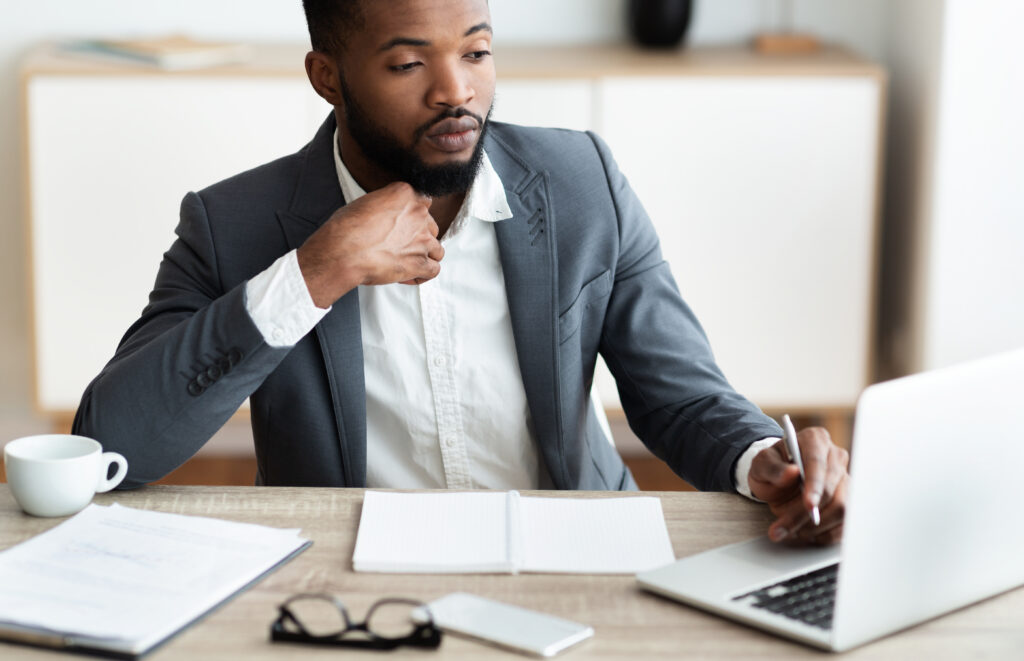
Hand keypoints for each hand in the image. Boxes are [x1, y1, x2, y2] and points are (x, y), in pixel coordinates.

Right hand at [296, 182, 444, 307]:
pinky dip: (423, 274)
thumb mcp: (365, 203)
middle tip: (401, 245)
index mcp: (405, 194)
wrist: (343, 253)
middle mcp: (418, 214)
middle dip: (419, 236)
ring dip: (424, 255)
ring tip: (406, 261)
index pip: (424, 201)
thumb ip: (386, 205)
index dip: (415, 215)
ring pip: (437, 249)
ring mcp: (422, 239)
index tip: (406, 224)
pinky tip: (409, 275)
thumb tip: (387, 213)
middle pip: (431, 226)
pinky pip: (434, 270)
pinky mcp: (420, 263)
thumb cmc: (346, 229)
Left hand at [748, 426, 849, 545]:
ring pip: (841, 508)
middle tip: (782, 528)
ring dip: (814, 526)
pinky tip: (805, 532)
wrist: (778, 478)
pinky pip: (844, 523)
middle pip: (830, 490)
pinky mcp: (848, 500)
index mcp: (814, 440)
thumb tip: (791, 472)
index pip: (818, 463)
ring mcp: (845, 479)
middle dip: (806, 514)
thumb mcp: (761, 464)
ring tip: (790, 530)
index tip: (809, 505)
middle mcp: (835, 457)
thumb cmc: (771, 467)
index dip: (815, 485)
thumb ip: (772, 467)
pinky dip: (824, 534)